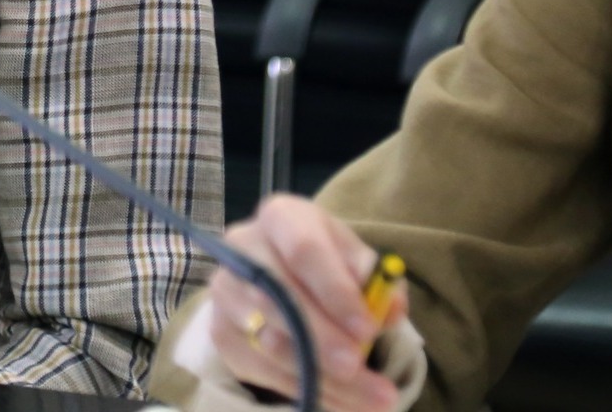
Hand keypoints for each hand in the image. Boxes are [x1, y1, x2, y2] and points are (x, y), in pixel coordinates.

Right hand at [208, 194, 407, 411]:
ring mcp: (225, 291)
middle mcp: (242, 246)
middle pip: (276, 295)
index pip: (303, 249)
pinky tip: (343, 402)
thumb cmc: (325, 263)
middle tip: (358, 366)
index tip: (368, 328)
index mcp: (281, 217)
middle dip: (321, 337)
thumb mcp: (352, 259)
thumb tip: (389, 307)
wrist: (281, 275)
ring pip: (268, 339)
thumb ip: (374, 280)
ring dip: (320, 374)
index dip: (335, 291)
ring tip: (370, 398)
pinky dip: (304, 390)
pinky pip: (261, 369)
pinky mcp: (222, 332)